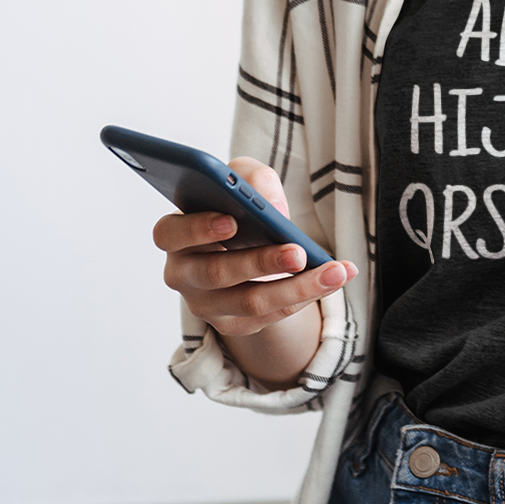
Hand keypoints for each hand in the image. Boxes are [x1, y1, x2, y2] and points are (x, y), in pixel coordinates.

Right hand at [154, 156, 353, 383]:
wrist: (244, 246)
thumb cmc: (238, 207)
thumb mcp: (242, 180)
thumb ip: (250, 179)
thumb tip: (273, 208)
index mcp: (175, 234)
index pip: (169, 233)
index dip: (197, 228)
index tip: (232, 221)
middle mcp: (182, 274)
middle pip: (216, 273)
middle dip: (261, 262)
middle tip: (298, 252)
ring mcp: (205, 305)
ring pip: (251, 302)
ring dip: (297, 287)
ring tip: (334, 271)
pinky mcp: (232, 324)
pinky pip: (271, 316)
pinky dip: (306, 296)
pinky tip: (334, 278)